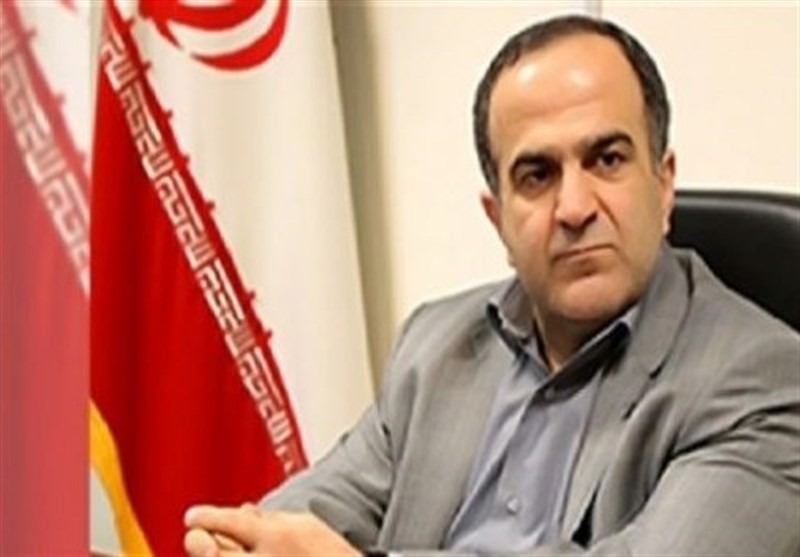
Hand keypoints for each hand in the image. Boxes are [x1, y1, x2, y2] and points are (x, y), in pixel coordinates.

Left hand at [184, 503, 359, 555]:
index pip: (228, 521)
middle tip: (195, 535)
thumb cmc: (330, 556)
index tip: (193, 516)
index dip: (205, 517)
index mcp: (278, 536)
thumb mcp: (307, 525)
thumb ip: (272, 517)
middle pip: (212, 549)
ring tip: (208, 550)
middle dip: (198, 540)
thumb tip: (244, 510)